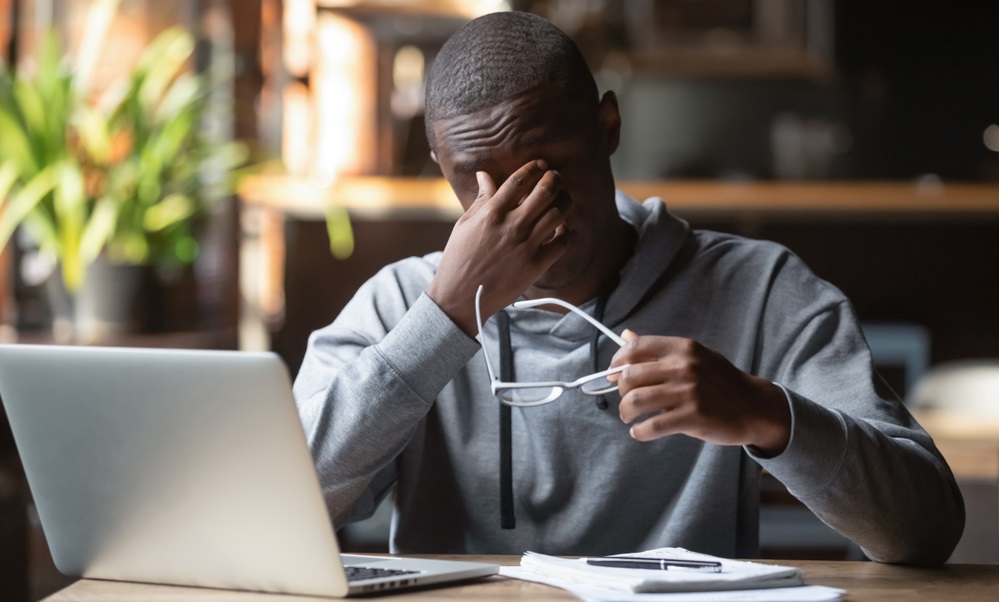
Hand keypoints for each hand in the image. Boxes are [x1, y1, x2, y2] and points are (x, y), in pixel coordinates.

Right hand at [427, 160, 570, 334]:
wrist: (461, 298)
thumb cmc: (459, 259)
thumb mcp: (464, 225)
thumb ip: (481, 199)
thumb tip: (485, 175)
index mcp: (491, 213)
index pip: (519, 180)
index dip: (534, 167)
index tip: (541, 164)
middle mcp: (511, 227)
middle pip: (545, 192)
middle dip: (554, 179)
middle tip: (556, 177)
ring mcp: (526, 247)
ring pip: (558, 213)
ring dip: (565, 201)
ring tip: (563, 199)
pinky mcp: (536, 266)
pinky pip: (562, 242)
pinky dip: (566, 232)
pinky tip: (561, 228)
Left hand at [610, 330, 790, 455]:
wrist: (755, 406)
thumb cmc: (721, 381)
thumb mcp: (695, 356)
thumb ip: (659, 349)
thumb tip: (626, 335)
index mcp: (683, 348)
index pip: (636, 347)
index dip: (617, 361)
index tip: (612, 373)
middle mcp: (684, 367)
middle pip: (630, 376)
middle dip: (620, 391)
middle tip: (625, 401)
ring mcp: (688, 392)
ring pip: (636, 401)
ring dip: (625, 412)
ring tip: (629, 417)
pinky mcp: (693, 417)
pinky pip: (652, 426)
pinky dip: (639, 432)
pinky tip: (640, 432)